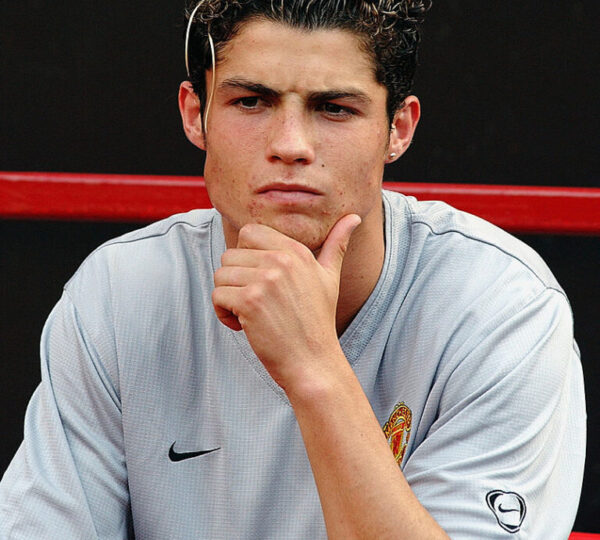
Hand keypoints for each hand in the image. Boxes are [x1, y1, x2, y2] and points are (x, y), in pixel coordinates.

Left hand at [212, 214, 360, 388]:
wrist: (313, 362)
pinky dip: (223, 314)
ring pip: (221, 276)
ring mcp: (265, 280)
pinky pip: (217, 296)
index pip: (249, 232)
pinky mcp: (250, 302)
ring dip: (228, 298)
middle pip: (230, 254)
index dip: (246, 257)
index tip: (259, 280)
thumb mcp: (330, 278)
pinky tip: (243, 326)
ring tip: (250, 314)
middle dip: (235, 279)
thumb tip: (354, 217)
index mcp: (296, 251)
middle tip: (255, 302)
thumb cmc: (318, 322)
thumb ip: (337, 245)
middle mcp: (281, 260)